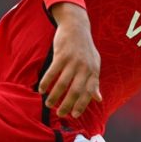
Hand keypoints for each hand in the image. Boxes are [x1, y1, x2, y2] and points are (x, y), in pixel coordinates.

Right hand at [38, 3, 102, 117]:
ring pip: (62, 84)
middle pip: (75, 91)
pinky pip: (52, 72)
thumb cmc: (85, 48)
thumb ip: (95, 81)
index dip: (82, 105)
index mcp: (93, 70)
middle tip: (59, 113)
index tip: (73, 115)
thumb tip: (98, 99)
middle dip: (67, 105)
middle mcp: (85, 67)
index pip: (89, 92)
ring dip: (54, 96)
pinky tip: (41, 90)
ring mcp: (73, 60)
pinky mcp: (61, 54)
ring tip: (48, 103)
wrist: (76, 26)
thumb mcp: (94, 63)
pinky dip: (46, 83)